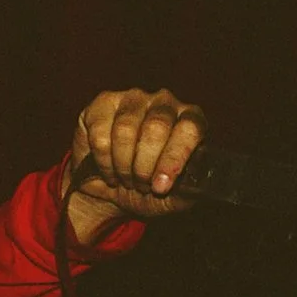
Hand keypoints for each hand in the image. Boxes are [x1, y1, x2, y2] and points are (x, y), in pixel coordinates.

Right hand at [65, 87, 204, 242]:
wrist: (110, 188)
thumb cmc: (148, 188)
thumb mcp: (171, 198)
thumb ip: (186, 191)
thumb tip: (195, 188)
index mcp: (191, 120)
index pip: (190, 128)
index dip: (175, 157)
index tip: (161, 185)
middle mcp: (165, 102)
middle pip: (156, 127)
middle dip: (144, 166)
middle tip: (142, 186)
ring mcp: (134, 98)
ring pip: (126, 130)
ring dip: (123, 165)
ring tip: (126, 180)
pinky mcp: (105, 102)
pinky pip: (101, 133)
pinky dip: (103, 161)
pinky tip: (108, 170)